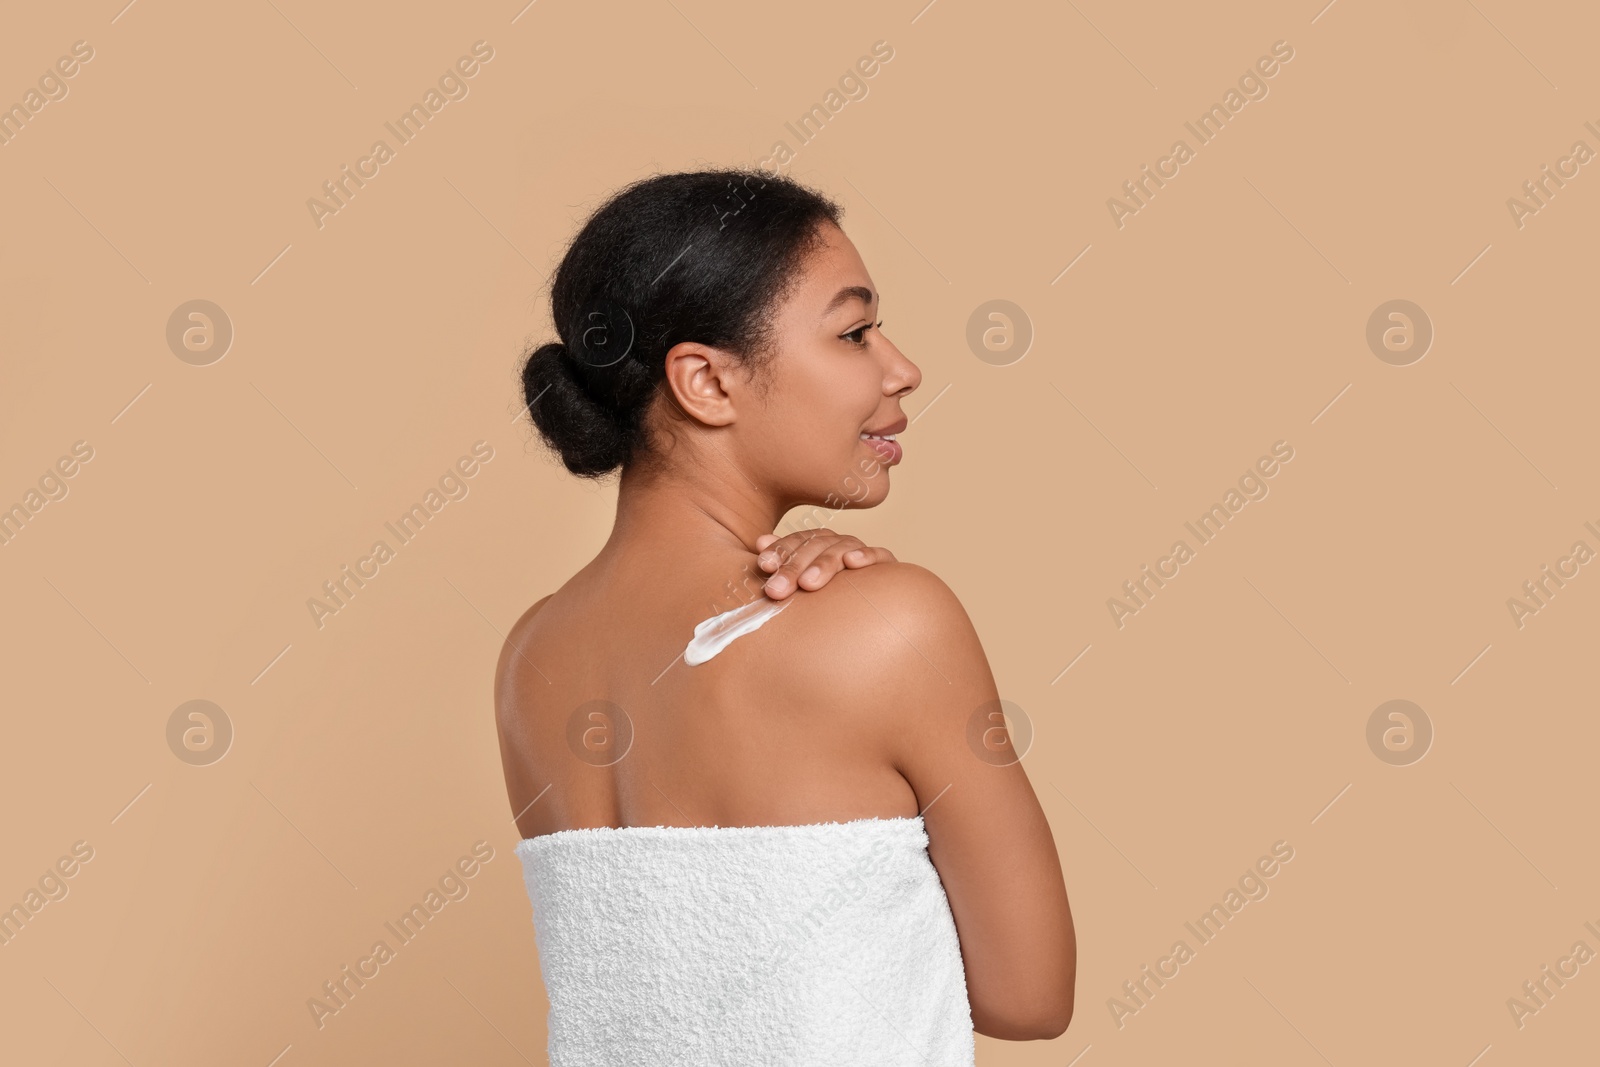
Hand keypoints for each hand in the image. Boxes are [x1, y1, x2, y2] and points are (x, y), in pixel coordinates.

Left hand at [754, 529, 897, 598]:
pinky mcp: (887, 566)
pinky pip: (880, 555)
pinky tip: (852, 563)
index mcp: (814, 547)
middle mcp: (836, 546)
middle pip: (814, 546)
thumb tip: (760, 542)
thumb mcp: (799, 589)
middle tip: (777, 590)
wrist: (870, 623)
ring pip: (842, 549)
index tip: (763, 565)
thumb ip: (782, 567)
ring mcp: (861, 554)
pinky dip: (866, 556)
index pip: (795, 542)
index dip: (779, 551)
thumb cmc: (825, 606)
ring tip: (808, 584)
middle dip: (793, 566)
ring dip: (824, 564)